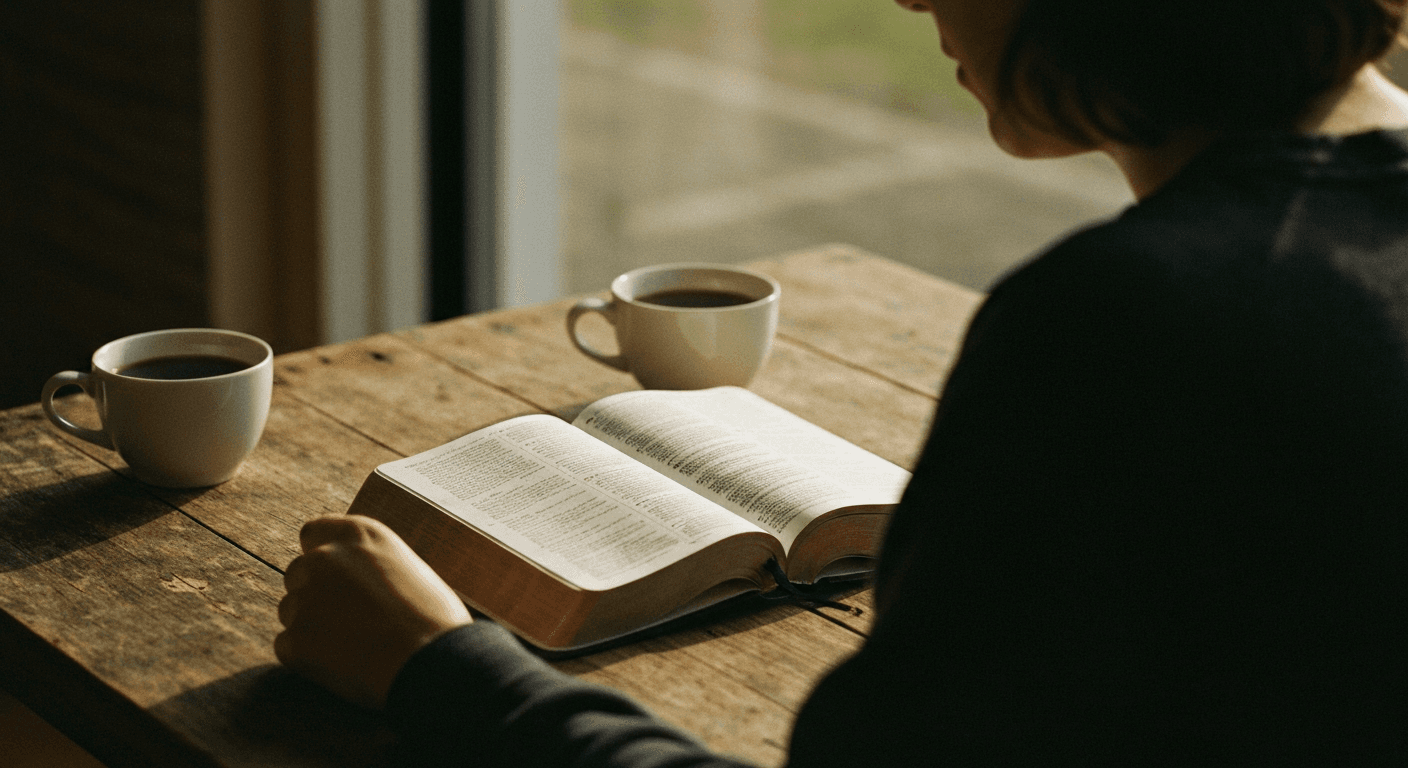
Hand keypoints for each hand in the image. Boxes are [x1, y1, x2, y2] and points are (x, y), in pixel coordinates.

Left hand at [274, 515, 471, 708]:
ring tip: (355, 645)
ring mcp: (305, 598)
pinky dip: (308, 659)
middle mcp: (324, 558)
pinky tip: (345, 665)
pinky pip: (289, 647)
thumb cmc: (434, 620)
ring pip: (292, 611)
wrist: (432, 662)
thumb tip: (354, 581)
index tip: (333, 576)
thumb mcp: (407, 569)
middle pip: (297, 573)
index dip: (321, 556)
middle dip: (315, 594)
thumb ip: (371, 565)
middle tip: (349, 620)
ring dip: (312, 627)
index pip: (312, 532)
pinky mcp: (295, 640)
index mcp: (357, 534)